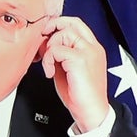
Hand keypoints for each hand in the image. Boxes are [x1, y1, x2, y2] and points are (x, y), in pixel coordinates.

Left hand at [39, 16, 109, 131]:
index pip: (76, 23)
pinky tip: (50, 73)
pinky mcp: (80, 60)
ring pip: (63, 34)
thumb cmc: (80, 95)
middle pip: (71, 23)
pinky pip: (57, 50)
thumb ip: (59, 54)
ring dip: (50, 49)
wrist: (91, 112)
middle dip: (52, 31)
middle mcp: (92, 47)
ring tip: (49, 66)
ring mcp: (88, 52)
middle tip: (43, 46)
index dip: (59, 24)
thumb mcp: (67, 69)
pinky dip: (49, 60)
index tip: (46, 34)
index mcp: (92, 48)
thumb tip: (44, 44)